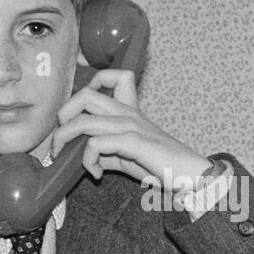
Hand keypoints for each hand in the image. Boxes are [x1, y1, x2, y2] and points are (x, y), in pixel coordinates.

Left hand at [51, 68, 212, 191]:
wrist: (192, 177)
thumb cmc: (164, 167)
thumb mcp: (129, 158)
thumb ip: (108, 153)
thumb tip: (86, 158)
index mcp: (130, 112)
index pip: (114, 76)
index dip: (90, 85)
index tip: (78, 111)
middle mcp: (129, 114)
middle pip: (85, 94)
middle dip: (64, 115)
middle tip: (61, 139)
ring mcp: (131, 126)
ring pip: (84, 120)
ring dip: (65, 139)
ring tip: (64, 156)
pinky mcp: (134, 142)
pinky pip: (96, 144)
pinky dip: (87, 161)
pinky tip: (95, 173)